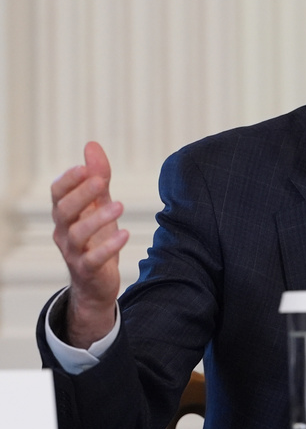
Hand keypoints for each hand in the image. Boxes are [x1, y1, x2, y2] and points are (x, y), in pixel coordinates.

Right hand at [51, 142, 128, 346]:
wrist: (96, 283)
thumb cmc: (95, 239)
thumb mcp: (99, 206)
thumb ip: (98, 178)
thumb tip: (92, 145)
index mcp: (65, 214)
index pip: (58, 193)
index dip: (69, 180)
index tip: (85, 167)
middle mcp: (64, 232)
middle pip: (64, 210)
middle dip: (81, 194)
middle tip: (102, 181)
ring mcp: (73, 252)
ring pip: (77, 234)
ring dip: (98, 218)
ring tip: (120, 205)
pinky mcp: (87, 270)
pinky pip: (93, 259)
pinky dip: (108, 247)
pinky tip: (125, 234)